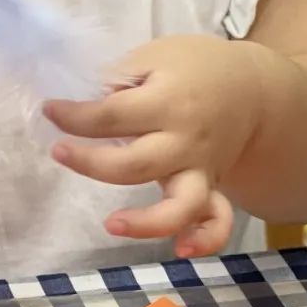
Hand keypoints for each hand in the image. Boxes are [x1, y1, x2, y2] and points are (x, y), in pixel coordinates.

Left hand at [43, 35, 261, 257]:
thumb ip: (120, 79)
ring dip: (146, 222)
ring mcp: (202, 168)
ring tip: (111, 224)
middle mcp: (186, 140)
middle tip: (59, 152)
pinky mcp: (213, 186)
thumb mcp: (155, 56)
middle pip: (135, 165)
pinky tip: (180, 251)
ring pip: (180, 205)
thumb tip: (79, 101)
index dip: (74, 116)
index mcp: (169, 101)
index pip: (112, 116)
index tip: (51, 110)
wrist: (255, 87)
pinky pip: (218, 220)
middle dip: (91, 163)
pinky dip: (205, 240)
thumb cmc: (195, 66)